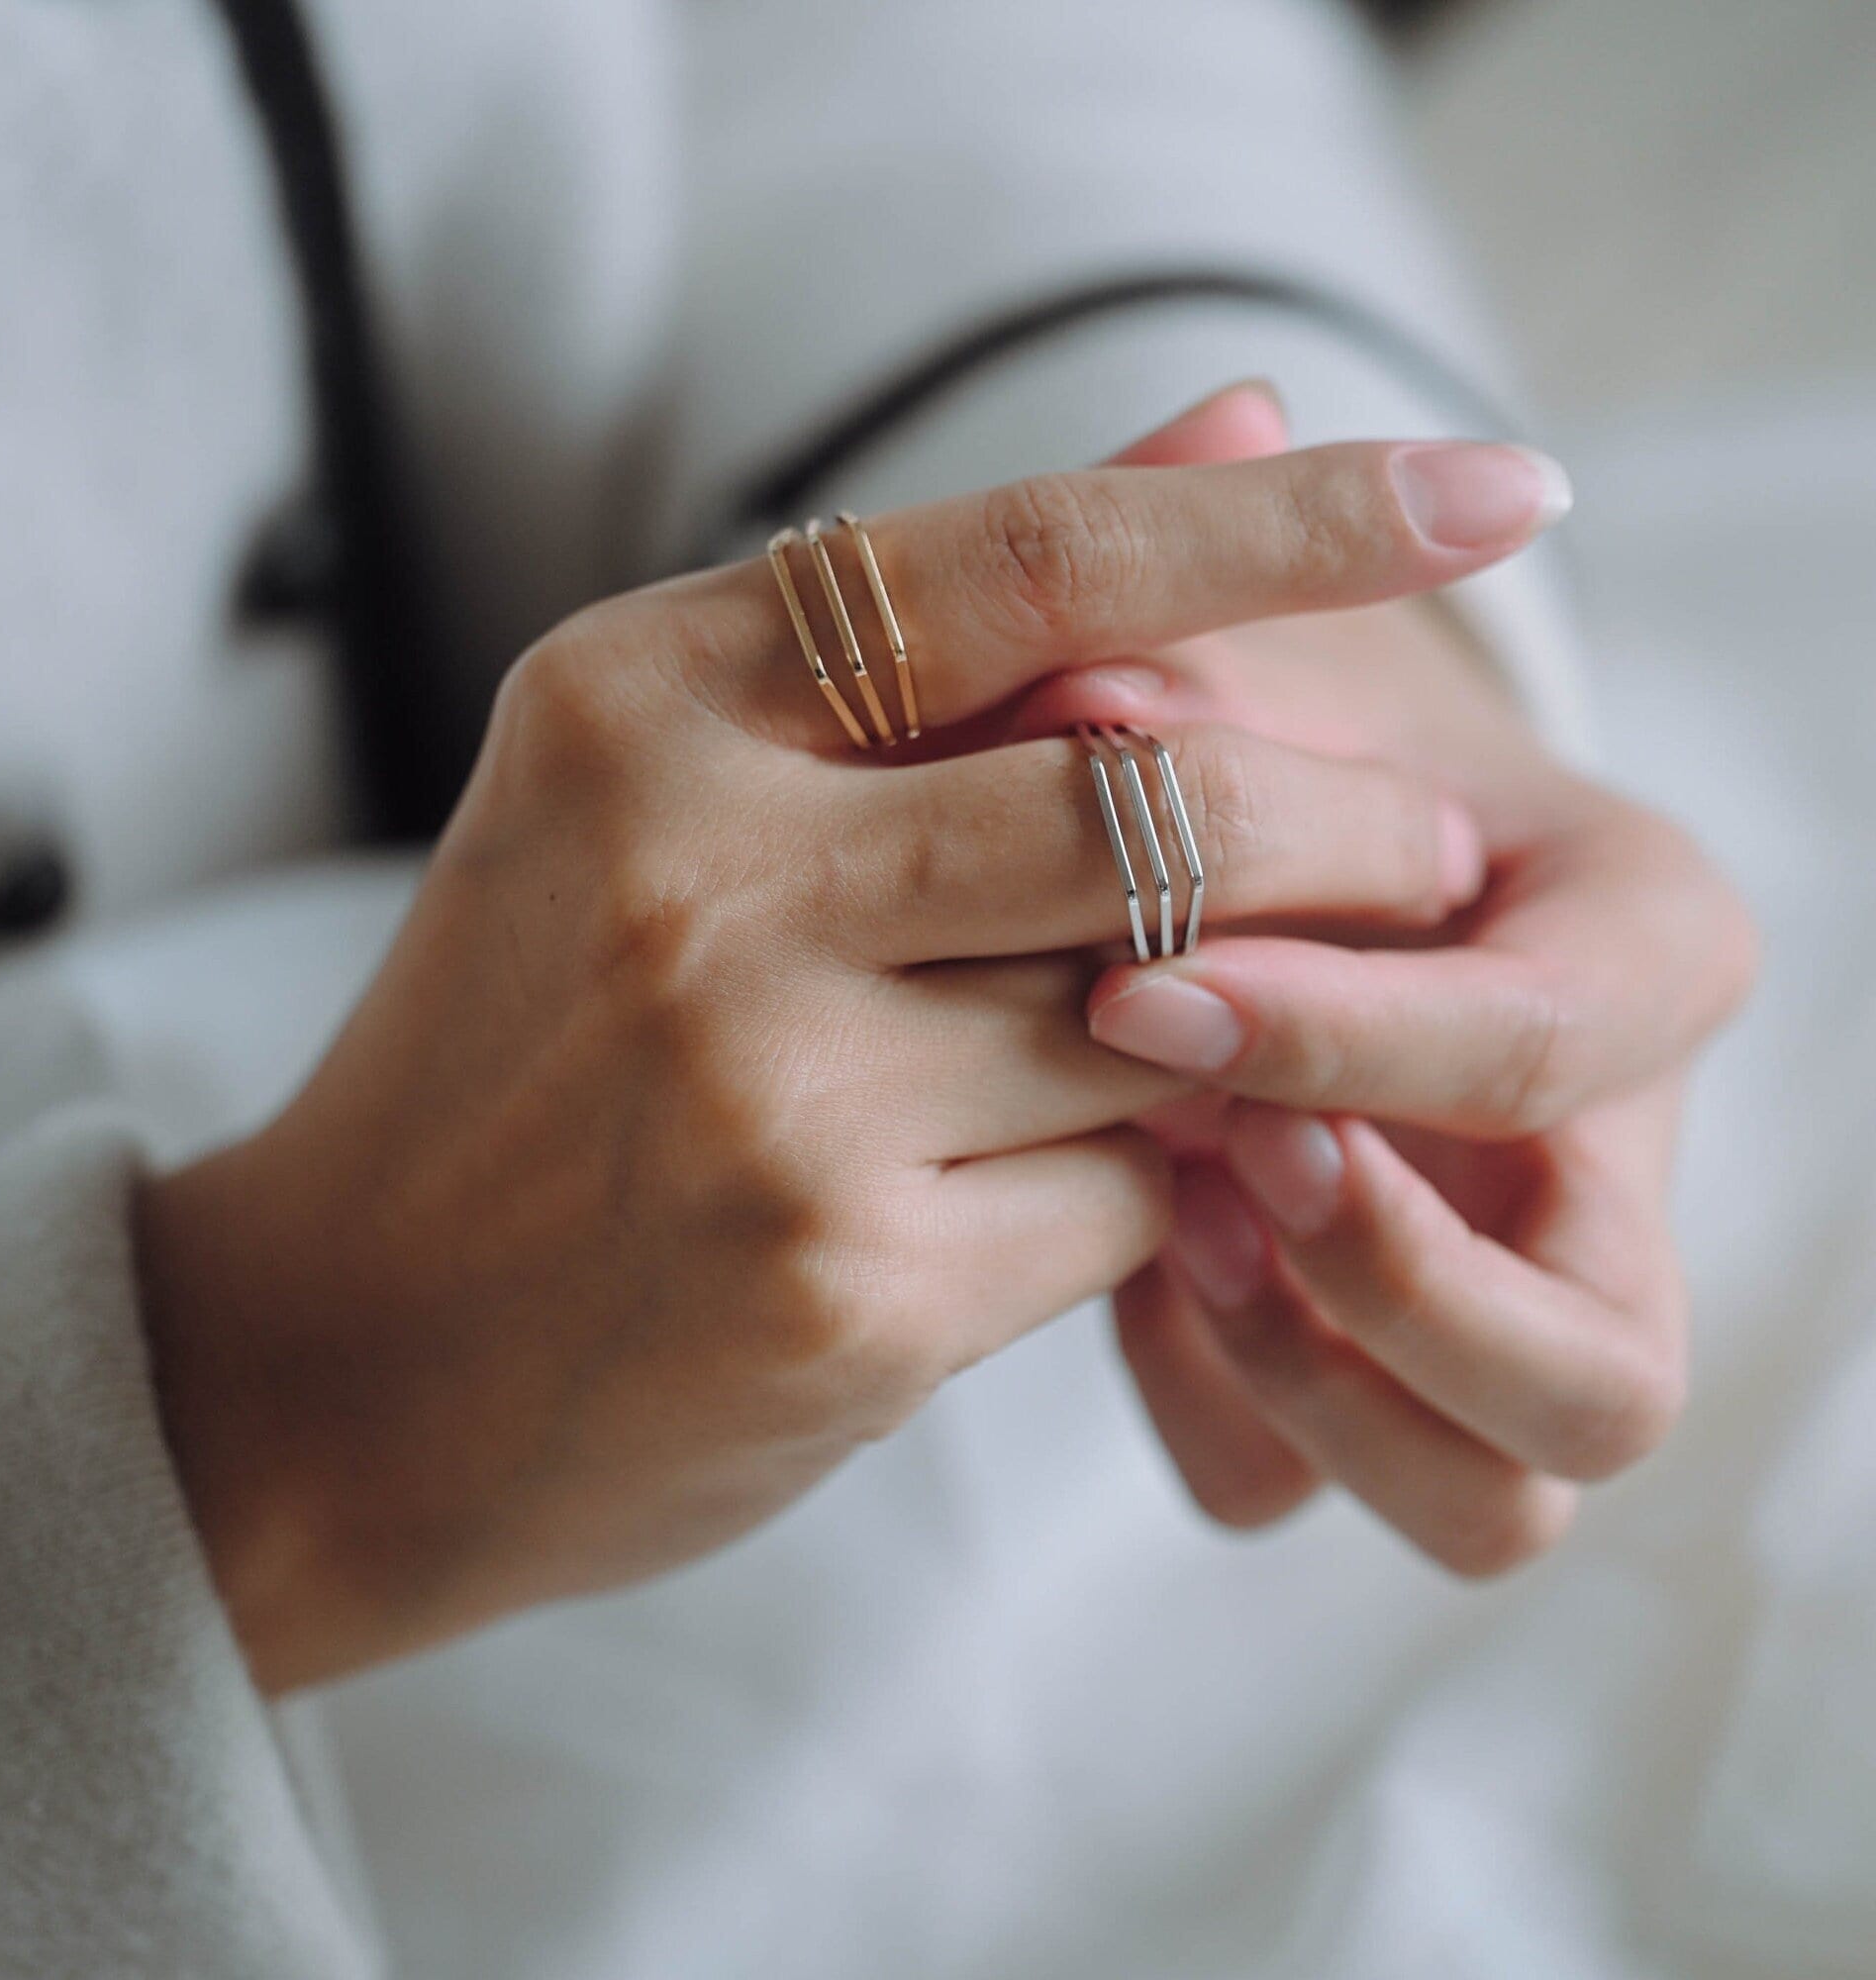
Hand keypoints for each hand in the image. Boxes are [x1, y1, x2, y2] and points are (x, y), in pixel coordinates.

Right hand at [134, 431, 1560, 1687]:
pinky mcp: (844, 1287)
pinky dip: (1153, 1187)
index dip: (1285, 522)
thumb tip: (1236, 418)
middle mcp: (695, 872)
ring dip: (1246, 1032)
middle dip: (1343, 828)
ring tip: (1251, 1035)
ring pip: (1162, 1023)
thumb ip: (944, 625)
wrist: (345, 1354)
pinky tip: (1084, 1192)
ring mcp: (766, 1090)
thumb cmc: (528, 1050)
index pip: (1028, 556)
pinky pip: (1124, 1202)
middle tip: (1429, 851)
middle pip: (1148, 800)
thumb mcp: (671, 791)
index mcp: (641, 700)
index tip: (1493, 488)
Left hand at [1038, 390, 1754, 1574]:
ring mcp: (1506, 1292)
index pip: (1553, 1048)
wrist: (1277, 820)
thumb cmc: (1278, 717)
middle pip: (1604, 1370)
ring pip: (1496, 1491)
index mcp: (1639, 951)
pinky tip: (1119, 1274)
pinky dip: (1223, 1411)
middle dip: (1394, 1289)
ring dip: (1316, 1384)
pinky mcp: (1376, 1371)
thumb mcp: (1253, 660)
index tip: (1142, 994)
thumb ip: (1187, 661)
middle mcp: (1612, 1160)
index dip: (1351, 1035)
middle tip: (1204, 1174)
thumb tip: (1086, 700)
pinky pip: (1310, 1482)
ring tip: (1158, 1229)